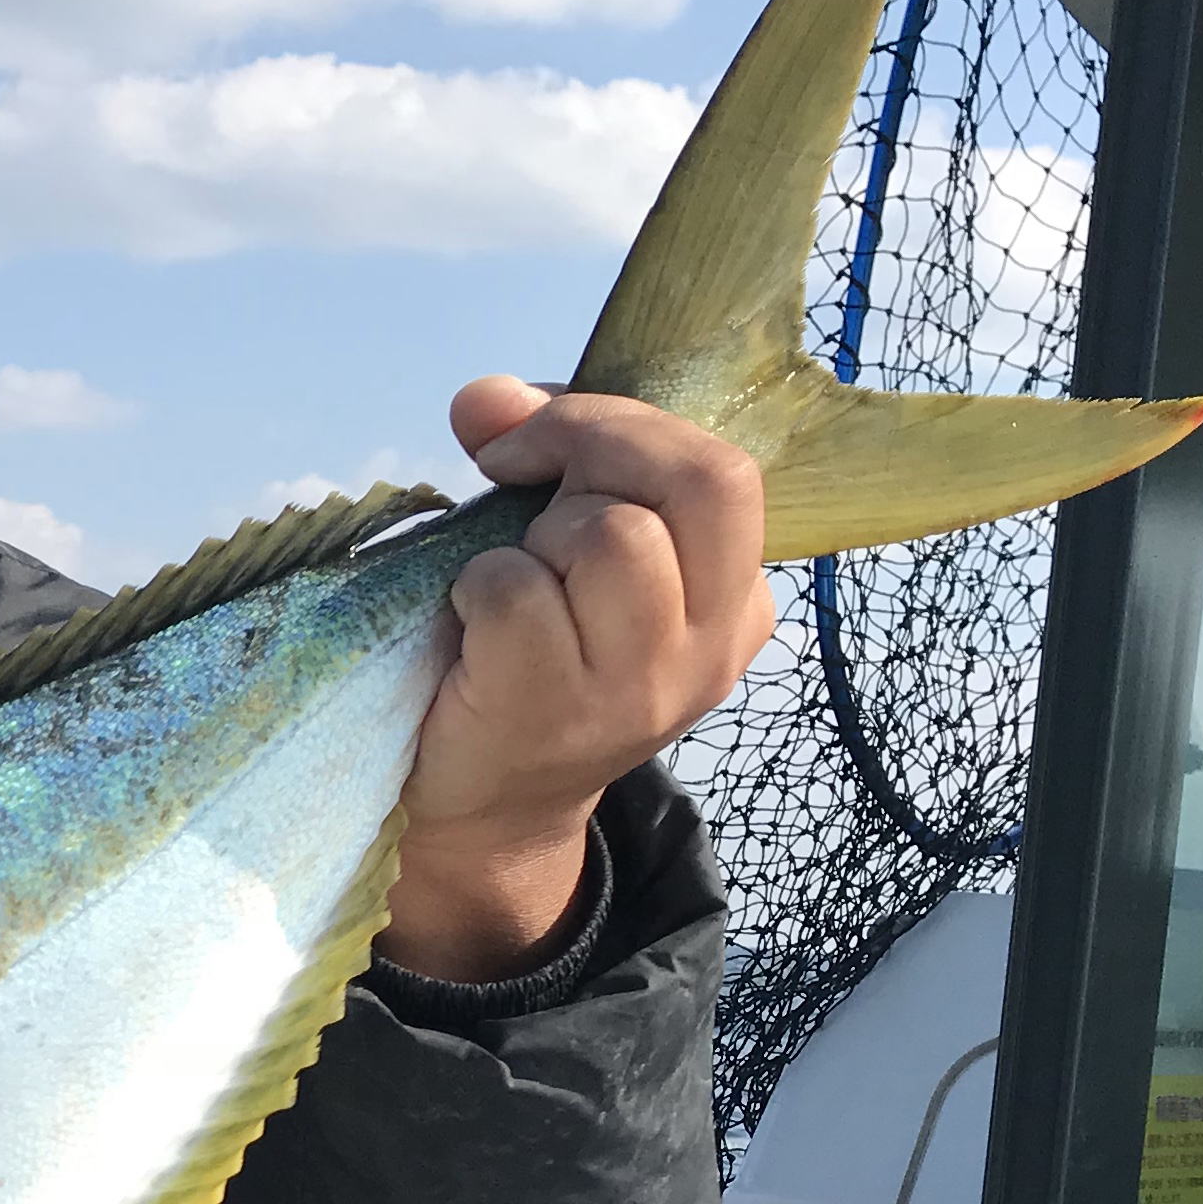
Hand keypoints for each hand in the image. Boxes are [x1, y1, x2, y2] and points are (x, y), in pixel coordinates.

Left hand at [377, 377, 774, 982]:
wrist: (482, 807)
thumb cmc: (525, 659)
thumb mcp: (561, 550)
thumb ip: (546, 458)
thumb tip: (486, 396)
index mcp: (732, 600)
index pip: (724, 470)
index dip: (622, 426)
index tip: (538, 439)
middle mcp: (708, 645)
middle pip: (699, 482)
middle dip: (593, 443)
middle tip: (515, 469)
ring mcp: (640, 686)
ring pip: (613, 536)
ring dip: (533, 536)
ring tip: (507, 582)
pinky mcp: (556, 709)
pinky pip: (517, 590)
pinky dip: (475, 586)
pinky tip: (470, 628)